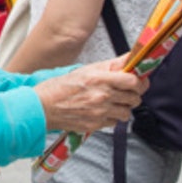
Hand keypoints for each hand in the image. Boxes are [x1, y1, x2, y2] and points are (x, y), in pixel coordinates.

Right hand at [33, 56, 148, 134]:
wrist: (43, 107)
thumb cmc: (61, 87)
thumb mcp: (86, 70)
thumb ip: (111, 65)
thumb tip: (130, 58)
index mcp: (99, 79)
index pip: (133, 81)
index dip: (138, 82)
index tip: (137, 81)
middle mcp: (102, 96)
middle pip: (134, 98)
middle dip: (133, 95)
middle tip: (125, 92)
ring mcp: (100, 112)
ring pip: (127, 112)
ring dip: (123, 108)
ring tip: (113, 103)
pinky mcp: (96, 124)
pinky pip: (114, 122)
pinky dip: (112, 117)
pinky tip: (102, 111)